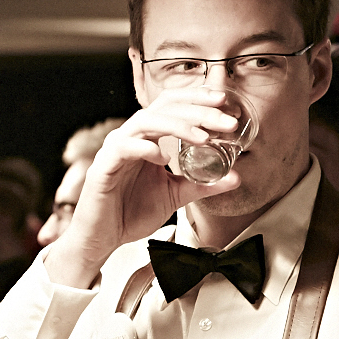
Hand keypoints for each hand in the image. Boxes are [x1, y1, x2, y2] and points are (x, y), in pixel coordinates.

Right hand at [44, 87, 242, 287]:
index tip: (225, 102)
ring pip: (146, 122)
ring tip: (203, 137)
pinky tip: (163, 157)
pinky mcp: (103, 167)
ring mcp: (115, 149)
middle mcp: (131, 136)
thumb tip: (236, 177)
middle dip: (198, 110)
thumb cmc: (131, 213)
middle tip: (226, 121)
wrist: (102, 239)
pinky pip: (123, 148)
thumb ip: (203, 185)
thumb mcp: (175, 197)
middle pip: (164, 107)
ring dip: (177, 126)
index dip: (198, 99)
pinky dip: (145, 148)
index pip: (173, 106)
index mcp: (147, 138)